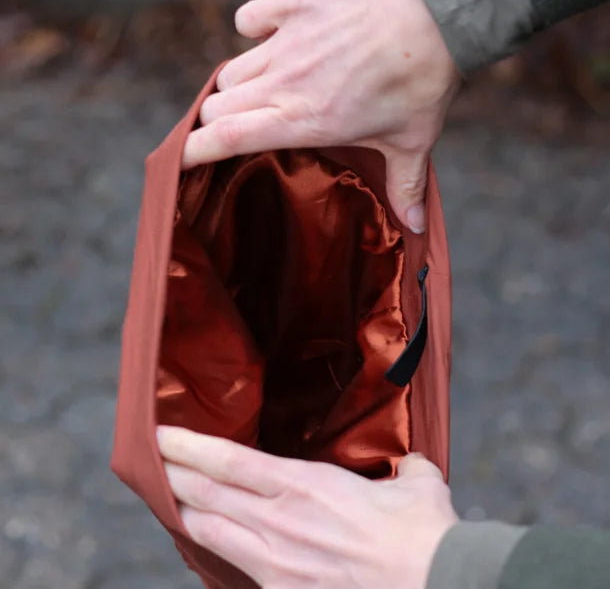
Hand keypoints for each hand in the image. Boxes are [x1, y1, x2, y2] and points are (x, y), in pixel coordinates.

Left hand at [157, 426, 457, 588]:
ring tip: (170, 499)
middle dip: (173, 474)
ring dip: (185, 512)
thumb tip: (414, 464)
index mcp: (303, 485)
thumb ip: (409, 468)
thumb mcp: (418, 485)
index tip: (162, 434)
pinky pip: (235, 565)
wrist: (434, 587)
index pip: (228, 461)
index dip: (189, 446)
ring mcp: (276, 562)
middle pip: (206, 494)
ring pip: (210, 532)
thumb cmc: (423, 535)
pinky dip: (216, 548)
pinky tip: (211, 542)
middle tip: (152, 459)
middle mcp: (279, 521)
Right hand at [181, 0, 459, 232]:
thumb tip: (415, 230)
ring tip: (265, 89)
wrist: (437, 10)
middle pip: (217, 104)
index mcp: (302, 121)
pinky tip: (277, 35)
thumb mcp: (413, 141)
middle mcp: (283, 83)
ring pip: (232, 68)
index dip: (192, 151)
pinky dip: (255, 29)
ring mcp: (286, 39)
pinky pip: (250, 18)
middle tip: (240, 127)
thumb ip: (405, 186)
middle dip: (219, 120)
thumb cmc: (422, 79)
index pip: (225, 138)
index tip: (179, 161)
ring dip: (239, 84)